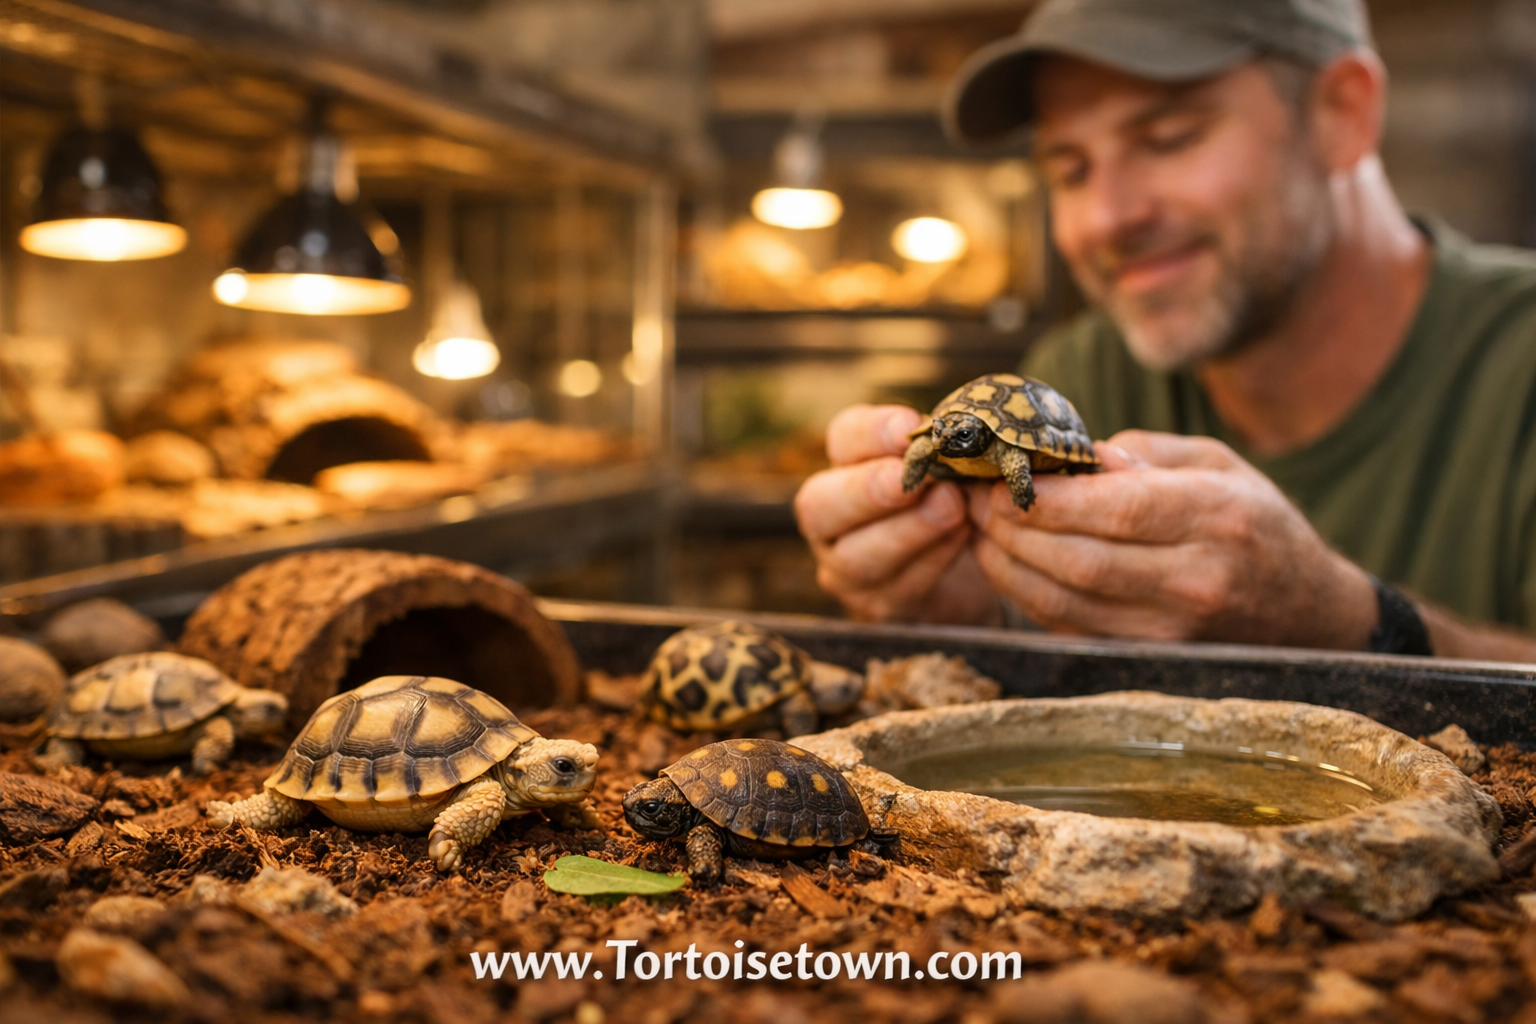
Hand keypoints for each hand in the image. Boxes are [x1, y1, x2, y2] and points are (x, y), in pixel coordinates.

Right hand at [795, 405, 999, 624]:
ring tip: (951, 508)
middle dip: (867, 489)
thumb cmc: (958, 499)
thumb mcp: (953, 468)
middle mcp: (831, 517)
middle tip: (908, 479)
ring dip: (906, 530)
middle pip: (820, 503)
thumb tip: (961, 433)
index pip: (843, 438)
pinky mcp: (876, 606)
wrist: (971, 569)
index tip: (911, 427)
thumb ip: (947, 451)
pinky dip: (931, 561)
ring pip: (854, 556)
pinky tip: (961, 539)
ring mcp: (845, 567)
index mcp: (847, 464)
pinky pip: (895, 588)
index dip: (872, 432)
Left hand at [967, 430, 1377, 647]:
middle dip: (1011, 528)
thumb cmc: (1254, 523)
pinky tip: (1006, 564)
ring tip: (979, 528)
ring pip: (1063, 602)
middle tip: (974, 497)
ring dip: (1006, 565)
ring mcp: (1171, 631)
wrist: (1306, 612)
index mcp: (1216, 518)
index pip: (1115, 510)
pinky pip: (1069, 628)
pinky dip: (1026, 596)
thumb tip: (1074, 457)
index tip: (1001, 475)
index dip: (1045, 497)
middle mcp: (1196, 581)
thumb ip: (1142, 455)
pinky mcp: (1148, 660)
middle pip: (1078, 560)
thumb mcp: (1216, 464)